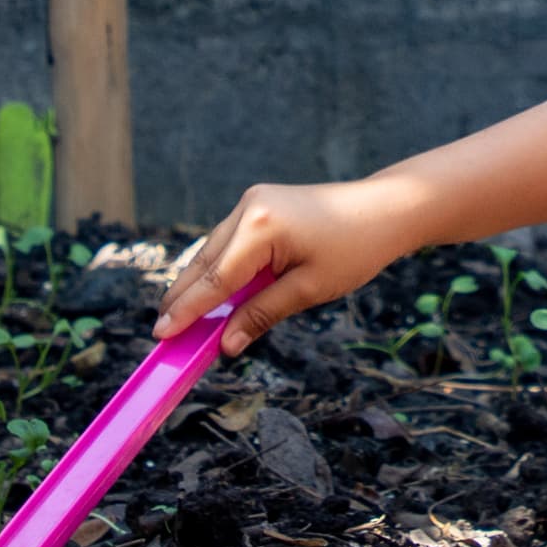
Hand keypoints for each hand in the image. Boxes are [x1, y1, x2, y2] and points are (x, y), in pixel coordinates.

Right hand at [148, 178, 422, 357]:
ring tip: (179, 318)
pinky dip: (219, 268)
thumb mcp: (309, 290)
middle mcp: (248, 208)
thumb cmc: (355, 250)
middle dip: (183, 299)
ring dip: (199, 284)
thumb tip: (226, 344)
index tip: (161, 335)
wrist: (385, 209)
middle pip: (205, 263)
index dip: (186, 311)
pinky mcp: (260, 204)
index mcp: (260, 227)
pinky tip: (212, 293)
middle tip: (162, 334)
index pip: (215, 279)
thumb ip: (262, 315)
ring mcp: (252, 202)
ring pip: (213, 252)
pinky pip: (229, 242)